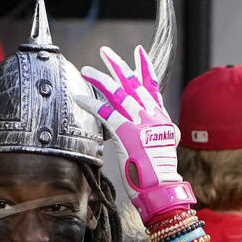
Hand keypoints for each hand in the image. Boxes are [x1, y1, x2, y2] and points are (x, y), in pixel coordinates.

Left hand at [75, 45, 194, 223]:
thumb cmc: (158, 175)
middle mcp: (152, 116)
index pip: (151, 85)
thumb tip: (139, 128)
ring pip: (118, 93)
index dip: (144, 67)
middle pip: (132, 83)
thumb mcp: (160, 147)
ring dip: (100, 80)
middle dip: (117, 65)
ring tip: (87, 70)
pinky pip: (106, 113)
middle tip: (105, 52)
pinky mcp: (127, 133)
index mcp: (160, 117)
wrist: (162, 189)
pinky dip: (91, 104)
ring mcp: (140, 123)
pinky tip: (79, 98)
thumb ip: (151, 132)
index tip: (138, 52)